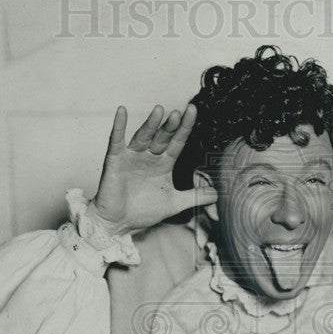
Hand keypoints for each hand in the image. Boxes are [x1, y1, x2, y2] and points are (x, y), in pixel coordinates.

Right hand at [93, 104, 210, 234]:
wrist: (119, 223)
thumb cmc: (143, 211)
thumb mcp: (174, 203)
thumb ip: (194, 197)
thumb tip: (217, 194)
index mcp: (163, 163)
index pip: (177, 142)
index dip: (185, 128)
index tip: (192, 110)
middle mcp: (148, 157)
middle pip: (162, 137)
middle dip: (170, 126)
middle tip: (179, 113)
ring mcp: (132, 157)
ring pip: (143, 137)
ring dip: (151, 124)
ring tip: (159, 111)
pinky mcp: (115, 160)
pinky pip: (117, 140)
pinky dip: (119, 126)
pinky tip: (122, 111)